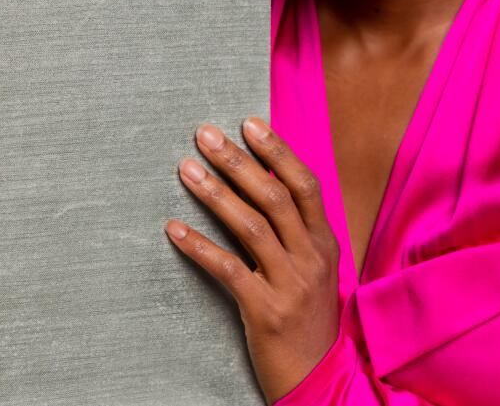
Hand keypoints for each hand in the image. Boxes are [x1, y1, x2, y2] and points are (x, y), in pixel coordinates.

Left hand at [165, 117, 340, 404]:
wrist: (317, 376)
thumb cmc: (309, 318)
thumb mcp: (315, 269)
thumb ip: (297, 232)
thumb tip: (265, 183)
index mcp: (325, 242)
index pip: (305, 184)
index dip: (277, 151)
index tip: (249, 123)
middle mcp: (312, 257)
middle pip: (275, 196)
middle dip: (239, 161)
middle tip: (206, 135)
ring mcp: (291, 283)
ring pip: (252, 227)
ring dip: (216, 194)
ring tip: (186, 170)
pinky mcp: (266, 311)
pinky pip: (229, 270)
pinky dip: (200, 246)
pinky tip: (174, 229)